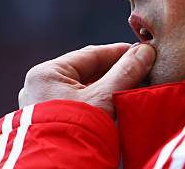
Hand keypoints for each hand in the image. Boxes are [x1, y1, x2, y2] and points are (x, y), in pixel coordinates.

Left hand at [18, 42, 155, 116]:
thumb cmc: (75, 133)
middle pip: (86, 72)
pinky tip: (117, 106)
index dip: (119, 52)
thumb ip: (125, 72)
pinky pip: (79, 105)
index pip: (90, 54)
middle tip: (142, 71)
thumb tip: (145, 52)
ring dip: (108, 89)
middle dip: (115, 72)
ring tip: (133, 88)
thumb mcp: (104, 98)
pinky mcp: (51, 124)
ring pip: (84, 90)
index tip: (141, 53)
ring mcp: (43, 107)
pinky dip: (98, 103)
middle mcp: (40, 88)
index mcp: (47, 74)